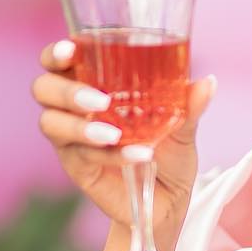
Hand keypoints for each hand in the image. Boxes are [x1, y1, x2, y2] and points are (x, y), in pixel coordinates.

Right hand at [30, 36, 216, 249]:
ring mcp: (72, 139)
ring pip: (52, 123)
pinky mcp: (78, 167)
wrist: (170, 200)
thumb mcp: (182, 127)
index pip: (58, 61)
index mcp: (92, 83)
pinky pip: (82, 156)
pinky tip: (138, 155)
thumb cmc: (169, 153)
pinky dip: (111, 155)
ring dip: (80, 127)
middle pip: (44, 89)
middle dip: (66, 91)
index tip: (70, 50)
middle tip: (101, 101)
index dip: (55, 53)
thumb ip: (188, 105)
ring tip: (114, 134)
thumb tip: (207, 83)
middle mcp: (74, 108)